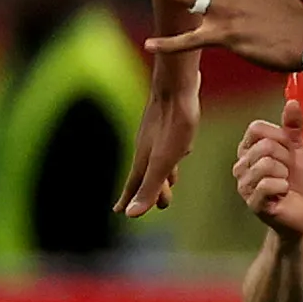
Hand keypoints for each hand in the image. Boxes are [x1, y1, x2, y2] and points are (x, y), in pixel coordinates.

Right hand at [119, 79, 198, 216]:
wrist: (176, 85)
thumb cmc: (173, 124)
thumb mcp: (164, 161)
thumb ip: (150, 187)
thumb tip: (131, 215)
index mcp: (145, 160)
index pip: (135, 186)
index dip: (130, 200)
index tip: (120, 211)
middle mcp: (147, 147)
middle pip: (149, 174)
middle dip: (152, 191)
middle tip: (161, 204)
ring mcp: (157, 134)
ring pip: (160, 159)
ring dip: (164, 173)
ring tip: (170, 183)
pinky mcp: (171, 122)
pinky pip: (169, 143)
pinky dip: (173, 154)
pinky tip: (182, 149)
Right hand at [233, 98, 302, 239]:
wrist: (300, 212)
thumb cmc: (295, 182)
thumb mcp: (297, 150)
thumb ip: (293, 127)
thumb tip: (293, 102)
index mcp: (248, 150)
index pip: (257, 128)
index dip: (280, 138)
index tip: (286, 152)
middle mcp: (241, 165)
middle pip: (265, 146)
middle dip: (286, 159)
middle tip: (287, 172)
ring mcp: (244, 184)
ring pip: (267, 165)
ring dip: (285, 174)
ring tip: (284, 183)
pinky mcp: (252, 202)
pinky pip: (268, 184)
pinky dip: (283, 187)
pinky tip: (282, 193)